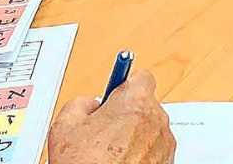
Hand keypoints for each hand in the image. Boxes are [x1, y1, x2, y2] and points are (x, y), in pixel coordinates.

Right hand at [48, 71, 175, 163]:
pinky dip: (141, 156)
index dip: (124, 86)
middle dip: (127, 114)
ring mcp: (164, 143)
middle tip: (105, 131)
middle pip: (144, 105)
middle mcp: (156, 119)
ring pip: (149, 130)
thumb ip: (80, 103)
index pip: (141, 77)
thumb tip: (90, 103)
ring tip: (110, 154)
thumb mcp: (65, 127)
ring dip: (134, 137)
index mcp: (135, 101)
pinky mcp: (167, 162)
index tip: (115, 92)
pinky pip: (154, 151)